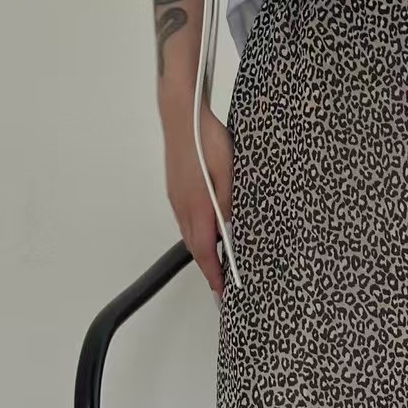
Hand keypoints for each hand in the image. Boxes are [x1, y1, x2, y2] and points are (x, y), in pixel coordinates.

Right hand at [165, 105, 233, 304]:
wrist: (181, 116)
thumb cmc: (206, 139)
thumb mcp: (228, 172)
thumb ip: (229, 205)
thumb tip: (231, 232)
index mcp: (197, 206)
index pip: (205, 251)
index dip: (214, 274)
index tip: (221, 291)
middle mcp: (183, 207)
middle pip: (195, 248)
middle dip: (208, 269)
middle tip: (222, 285)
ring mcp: (177, 199)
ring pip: (189, 235)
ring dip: (203, 252)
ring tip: (218, 264)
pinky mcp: (176, 191)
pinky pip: (186, 221)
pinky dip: (197, 235)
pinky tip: (209, 232)